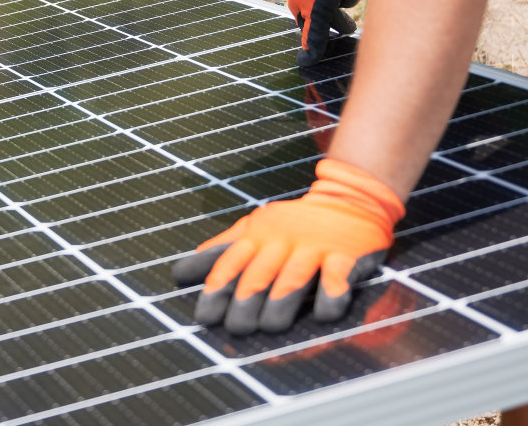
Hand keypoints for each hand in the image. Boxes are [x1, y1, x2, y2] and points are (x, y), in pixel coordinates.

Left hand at [171, 158, 403, 334]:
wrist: (348, 198)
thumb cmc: (293, 223)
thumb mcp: (254, 227)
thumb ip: (220, 249)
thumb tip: (179, 271)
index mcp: (257, 235)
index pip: (231, 261)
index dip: (216, 287)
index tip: (204, 315)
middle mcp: (282, 240)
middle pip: (259, 272)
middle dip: (244, 300)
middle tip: (235, 328)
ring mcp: (314, 246)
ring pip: (294, 276)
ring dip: (280, 301)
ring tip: (269, 326)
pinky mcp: (346, 254)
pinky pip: (337, 277)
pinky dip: (331, 296)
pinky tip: (323, 316)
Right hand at [273, 0, 366, 64]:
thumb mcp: (318, 11)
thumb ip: (315, 38)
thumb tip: (307, 63)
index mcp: (303, 10)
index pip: (317, 33)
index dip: (329, 35)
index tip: (340, 34)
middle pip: (337, 19)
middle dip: (342, 13)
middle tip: (345, 14)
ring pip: (349, 1)